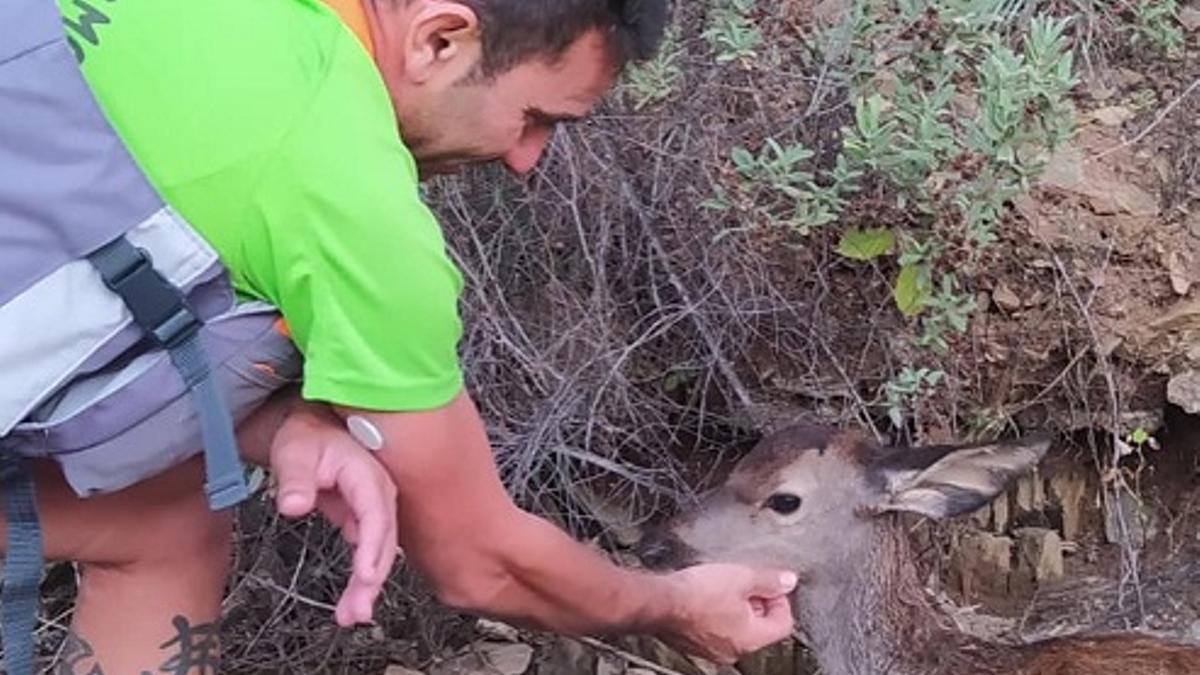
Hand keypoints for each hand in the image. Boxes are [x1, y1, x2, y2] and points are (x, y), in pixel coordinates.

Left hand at [269, 404, 398, 626]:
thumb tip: (294, 505)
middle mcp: (378, 493)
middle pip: (383, 541)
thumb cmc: (305, 436)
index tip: (365, 576)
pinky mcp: (364, 519)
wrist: (310, 428)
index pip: (376, 514)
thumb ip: (294, 480)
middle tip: (356, 611)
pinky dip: (362, 578)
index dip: (373, 546)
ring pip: (378, 551)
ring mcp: (374, 508)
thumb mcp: (293, 453)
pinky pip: (368, 551)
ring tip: (351, 615)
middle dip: (372, 579)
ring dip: (368, 585)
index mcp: (366, 475)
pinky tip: (353, 601)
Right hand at [657, 564, 796, 663]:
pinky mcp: (693, 644)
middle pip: (759, 627)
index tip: (770, 585)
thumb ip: (768, 580)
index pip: (782, 624)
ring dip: (735, 608)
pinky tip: (705, 596)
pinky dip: (715, 614)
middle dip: (756, 603)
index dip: (780, 600)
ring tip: (723, 586)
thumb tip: (788, 581)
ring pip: (736, 629)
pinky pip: (715, 630)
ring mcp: (711, 650)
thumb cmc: (696, 594)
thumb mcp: (741, 577)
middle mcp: (732, 650)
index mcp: (750, 639)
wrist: (658, 601)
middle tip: (745, 582)